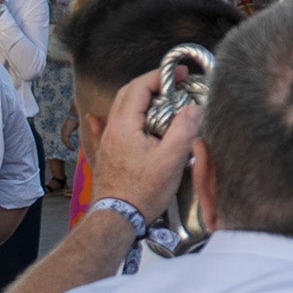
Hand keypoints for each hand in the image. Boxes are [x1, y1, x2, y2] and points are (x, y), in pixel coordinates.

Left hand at [88, 70, 201, 218]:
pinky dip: (116, 116)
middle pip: (127, 94)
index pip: (139, 87)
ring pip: (120, 109)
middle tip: (174, 86)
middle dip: (151, 84)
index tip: (181, 74)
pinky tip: (98, 117)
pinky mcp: (107, 154)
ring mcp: (106, 142)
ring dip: (141, 99)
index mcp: (125, 125)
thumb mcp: (171, 159)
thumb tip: (193, 107)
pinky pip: (108, 127)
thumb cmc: (143, 190)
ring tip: (163, 103)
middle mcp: (111, 129)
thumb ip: (183, 129)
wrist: (117, 217)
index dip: (160, 76)